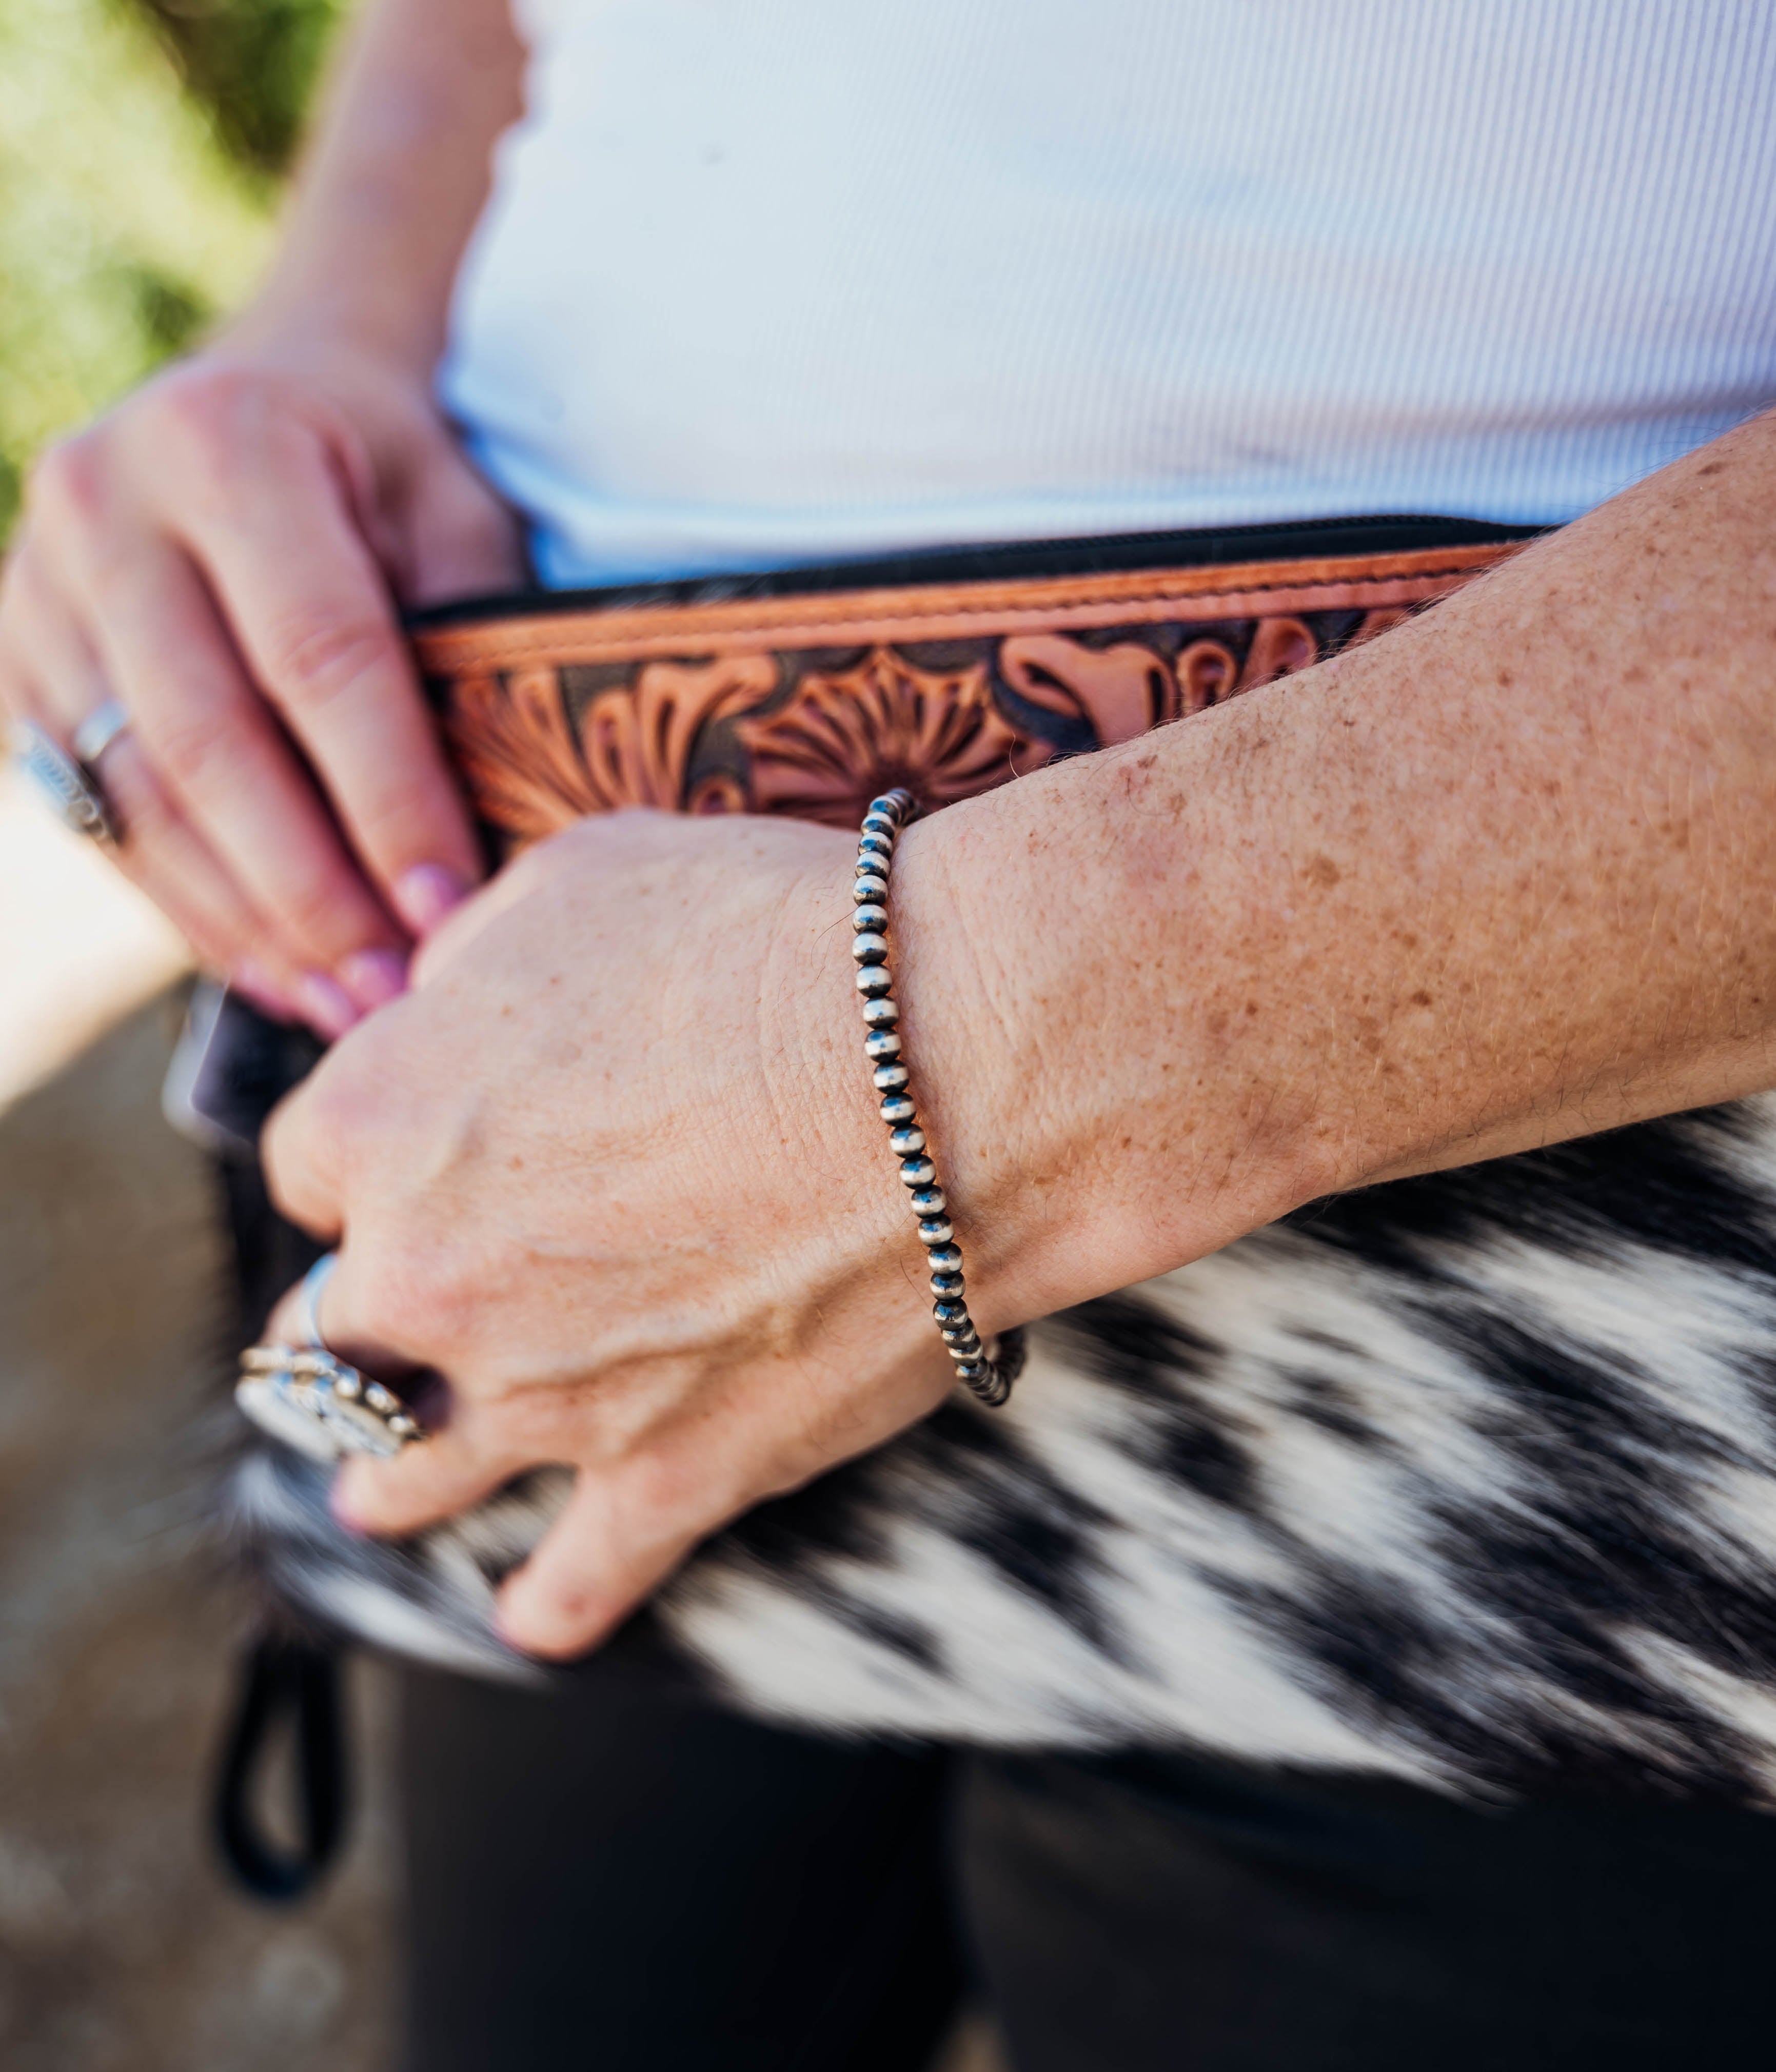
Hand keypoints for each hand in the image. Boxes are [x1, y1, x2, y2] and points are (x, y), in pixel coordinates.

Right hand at [0, 339, 522, 1033]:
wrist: (258, 399)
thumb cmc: (386, 469)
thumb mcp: (453, 511)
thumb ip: (469, 638)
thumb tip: (504, 825)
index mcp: (227, 444)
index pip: (320, 658)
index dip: (389, 798)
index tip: (453, 909)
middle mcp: (102, 507)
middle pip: (209, 744)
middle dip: (313, 891)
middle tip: (398, 996)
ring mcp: (36, 591)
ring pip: (139, 800)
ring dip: (250, 925)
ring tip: (348, 1011)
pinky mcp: (13, 666)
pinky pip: (101, 819)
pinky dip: (194, 910)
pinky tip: (280, 976)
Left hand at [261, 811, 979, 1656]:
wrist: (949, 1064)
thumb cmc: (773, 941)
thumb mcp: (583, 880)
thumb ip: (474, 960)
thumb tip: (445, 1002)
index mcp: (384, 1120)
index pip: (311, 1166)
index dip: (374, 1154)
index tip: (432, 1148)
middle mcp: (431, 1275)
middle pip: (332, 1329)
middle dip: (366, 1311)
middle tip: (413, 1304)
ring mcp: (543, 1396)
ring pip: (403, 1472)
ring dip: (388, 1470)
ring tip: (379, 1484)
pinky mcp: (670, 1478)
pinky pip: (577, 1583)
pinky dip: (551, 1599)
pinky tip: (534, 1608)